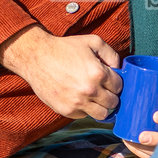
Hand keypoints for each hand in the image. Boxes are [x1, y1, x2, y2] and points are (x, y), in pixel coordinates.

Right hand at [0, 26, 121, 119]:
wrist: (37, 58)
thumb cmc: (65, 48)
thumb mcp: (92, 42)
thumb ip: (111, 54)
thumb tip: (120, 69)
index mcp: (98, 73)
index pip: (119, 86)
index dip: (115, 82)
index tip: (109, 80)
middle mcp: (90, 90)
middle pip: (113, 102)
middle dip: (111, 95)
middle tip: (104, 89)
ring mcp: (78, 102)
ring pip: (102, 114)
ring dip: (101, 106)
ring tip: (95, 98)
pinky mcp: (66, 110)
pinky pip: (84, 115)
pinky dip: (85, 109)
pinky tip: (79, 97)